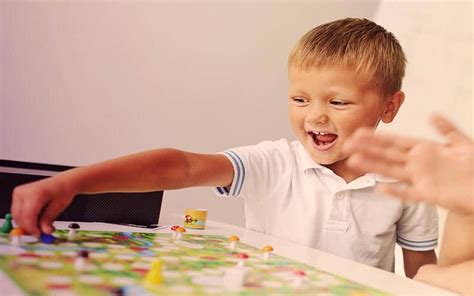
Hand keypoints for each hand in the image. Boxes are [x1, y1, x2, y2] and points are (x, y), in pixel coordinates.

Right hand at [11, 175, 76, 235]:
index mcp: (36, 193)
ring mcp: (19, 193)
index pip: (28, 215)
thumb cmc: (62, 191)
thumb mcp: (59, 207)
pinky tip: (36, 220)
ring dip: (26, 224)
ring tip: (40, 226)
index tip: (39, 234)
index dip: (32, 228)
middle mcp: (24, 192)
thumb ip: (48, 220)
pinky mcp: (17, 196)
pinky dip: (25, 219)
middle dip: (28, 227)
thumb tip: (44, 232)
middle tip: (40, 233)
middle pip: (20, 217)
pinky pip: (17, 212)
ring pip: (17, 216)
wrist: (62, 183)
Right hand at [344, 114, 473, 213]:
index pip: (395, 141)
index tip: (358, 132)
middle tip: (346, 145)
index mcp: (424, 149)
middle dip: (367, 149)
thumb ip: (447, 129)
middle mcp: (418, 163)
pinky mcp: (429, 195)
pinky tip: (380, 188)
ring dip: (373, 166)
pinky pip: (408, 194)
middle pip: (387, 154)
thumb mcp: (463, 143)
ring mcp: (421, 179)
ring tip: (354, 161)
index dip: (377, 137)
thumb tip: (432, 114)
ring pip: (392, 171)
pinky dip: (395, 192)